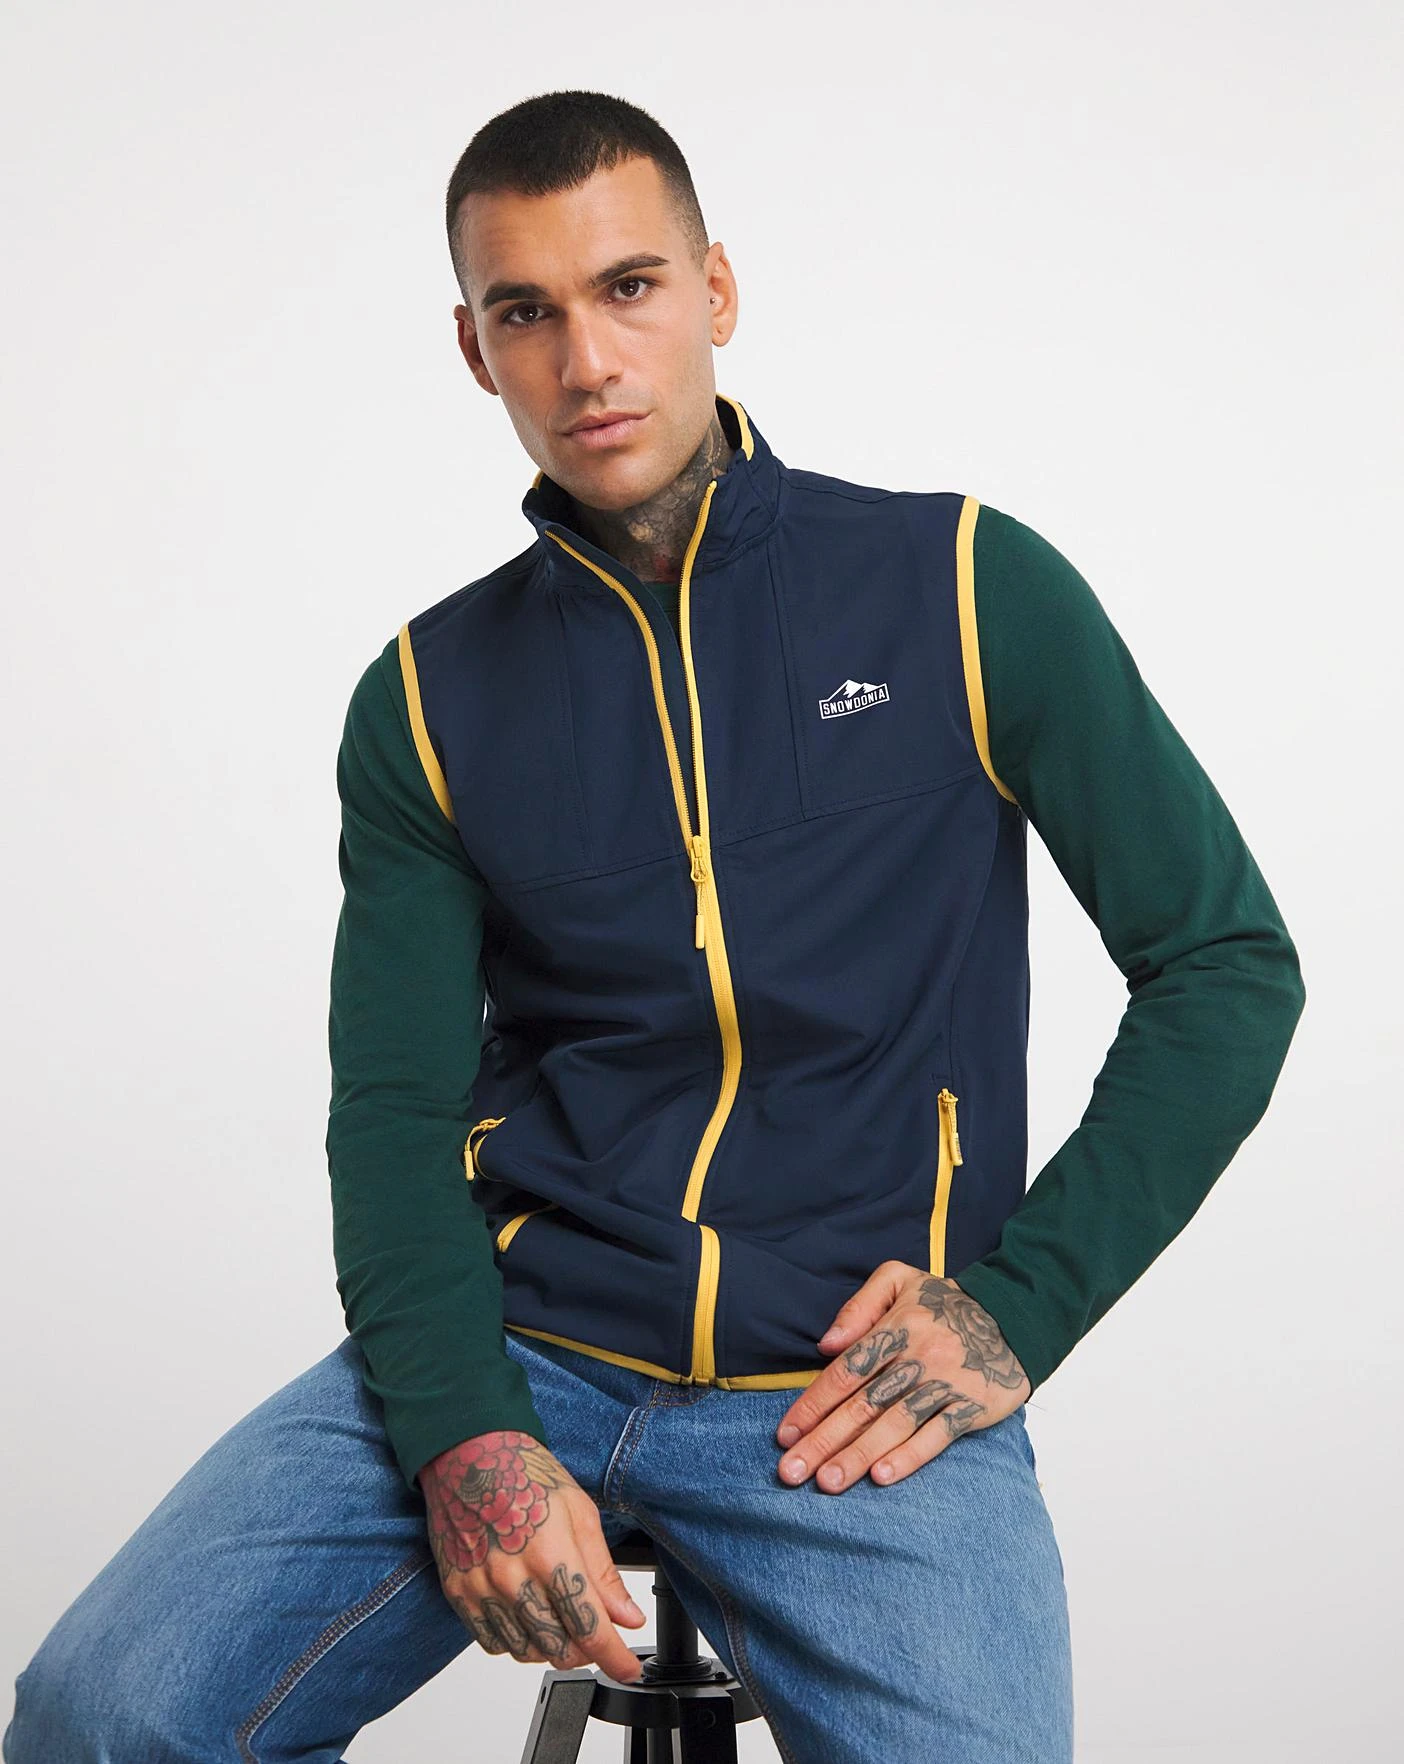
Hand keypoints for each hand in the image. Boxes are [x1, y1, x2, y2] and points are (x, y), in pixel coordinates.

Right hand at [419, 1430, 646, 1681]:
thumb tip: (627, 1616)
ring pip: (525, 1652)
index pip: (590, 1628)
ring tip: (558, 1618)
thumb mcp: (579, 1511)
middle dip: (585, 1651)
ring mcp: (482, 1588)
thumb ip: (603, 1572)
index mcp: (551, 1553)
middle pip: (558, 1648)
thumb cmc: (524, 1472)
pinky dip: (515, 1641)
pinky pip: (491, 1643)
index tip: (628, 1669)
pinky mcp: (459, 1592)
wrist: (467, 1454)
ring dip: (550, 1647)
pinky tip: (525, 1616)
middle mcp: (513, 1577)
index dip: (615, 1658)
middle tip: (592, 1632)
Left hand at [773, 1263, 1031, 1492]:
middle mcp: (917, 1357)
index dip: (813, 1403)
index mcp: (896, 1327)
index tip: (785, 1433)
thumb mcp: (900, 1279)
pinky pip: (937, 1436)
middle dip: (823, 1440)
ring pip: (894, 1424)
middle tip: (791, 1471)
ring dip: (858, 1456)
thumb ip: (859, 1306)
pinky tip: (882, 1476)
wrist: (1015, 1316)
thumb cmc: (946, 1302)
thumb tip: (825, 1344)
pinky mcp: (972, 1407)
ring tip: (828, 1482)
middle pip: (863, 1404)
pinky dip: (909, 1457)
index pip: (846, 1371)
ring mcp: (945, 1384)